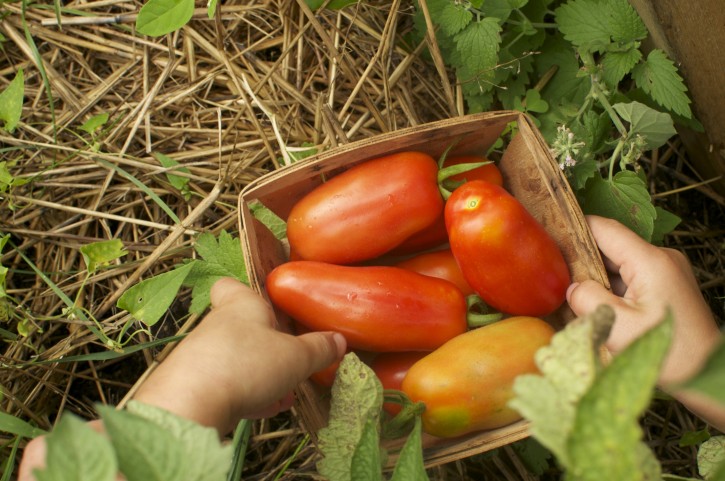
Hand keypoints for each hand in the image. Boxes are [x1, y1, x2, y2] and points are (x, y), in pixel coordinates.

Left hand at [132, 277, 346, 431]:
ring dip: (259, 376)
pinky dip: (244, 397)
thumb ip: (319, 349)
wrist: (190, 405)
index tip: (263, 303)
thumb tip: (339, 340)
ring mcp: (201, 356)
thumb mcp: (297, 357)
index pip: (230, 285)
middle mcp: (216, 325)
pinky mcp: (192, 387)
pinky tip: (264, 411)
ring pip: (235, 361)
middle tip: (289, 359)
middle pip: (239, 328)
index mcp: (240, 306)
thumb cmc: (247, 364)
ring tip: (284, 394)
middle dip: (265, 345)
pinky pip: (224, 387)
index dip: (243, 290)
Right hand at [566, 215, 723, 428]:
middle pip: (610, 247)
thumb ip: (587, 298)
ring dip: (597, 280)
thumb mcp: (617, 326)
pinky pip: (630, 279)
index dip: (574, 228)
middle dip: (582, 261)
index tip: (547, 236)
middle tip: (555, 278)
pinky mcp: (667, 287)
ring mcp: (666, 272)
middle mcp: (661, 258)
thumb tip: (572, 287)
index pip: (604, 229)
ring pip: (618, 265)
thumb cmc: (670, 354)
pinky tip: (599, 311)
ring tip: (575, 300)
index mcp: (650, 261)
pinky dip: (612, 291)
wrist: (709, 376)